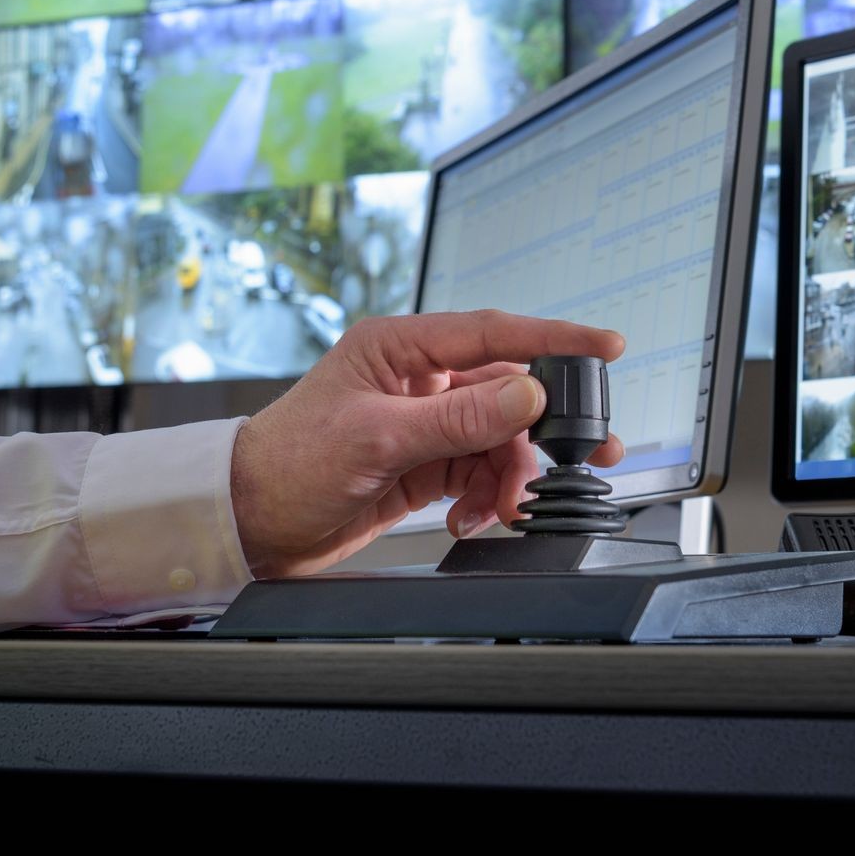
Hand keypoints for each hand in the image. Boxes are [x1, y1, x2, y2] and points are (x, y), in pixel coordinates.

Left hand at [228, 309, 625, 578]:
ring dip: (510, 476)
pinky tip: (470, 517)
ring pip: (500, 439)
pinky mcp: (424, 463)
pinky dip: (486, 498)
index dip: (553, 339)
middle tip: (588, 452)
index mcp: (399, 346)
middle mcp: (417, 378)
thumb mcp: (377, 438)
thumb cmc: (288, 464)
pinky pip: (480, 473)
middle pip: (507, 392)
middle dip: (543, 429)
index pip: (492, 332)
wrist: (249, 523)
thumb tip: (526, 395)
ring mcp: (423, 422)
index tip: (604, 346)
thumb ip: (458, 418)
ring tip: (503, 508)